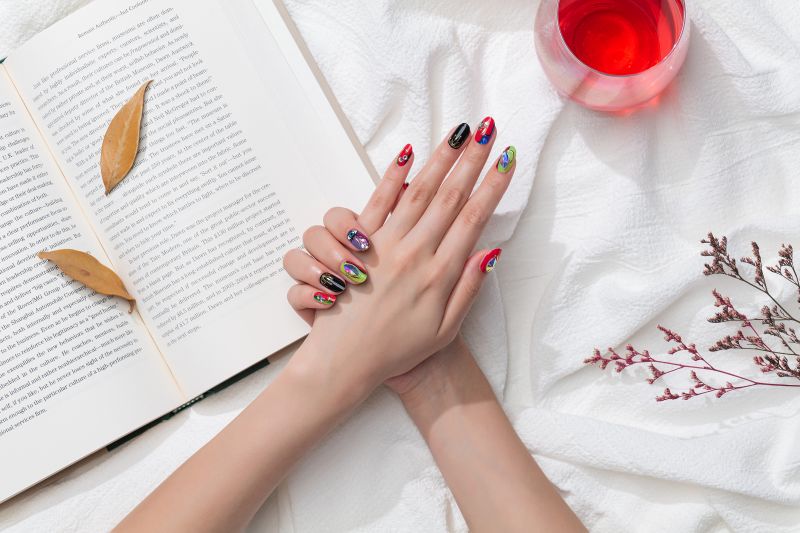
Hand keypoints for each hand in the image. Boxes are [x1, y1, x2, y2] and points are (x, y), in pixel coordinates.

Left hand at [284, 118, 513, 391]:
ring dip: (440, 159)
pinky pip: (376, 203)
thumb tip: (492, 250)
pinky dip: (392, 176)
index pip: (473, 218)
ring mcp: (386, 246)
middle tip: (487, 128)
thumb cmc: (400, 350)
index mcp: (441, 274)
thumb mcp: (445, 330)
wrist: (348, 360)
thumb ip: (469, 289)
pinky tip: (407, 153)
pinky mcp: (360, 245)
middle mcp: (416, 254)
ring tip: (458, 133)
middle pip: (449, 196)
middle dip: (471, 160)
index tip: (506, 158)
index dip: (493, 186)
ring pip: (418, 192)